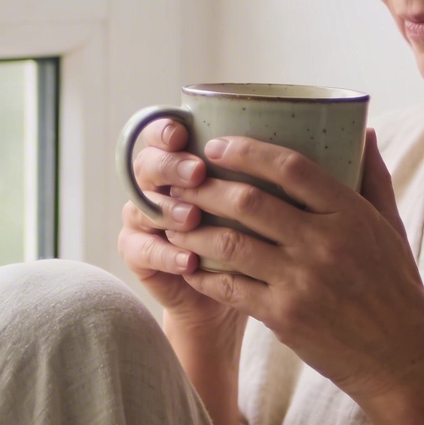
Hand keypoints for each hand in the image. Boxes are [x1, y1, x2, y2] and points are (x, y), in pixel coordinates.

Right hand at [116, 118, 240, 330]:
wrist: (221, 296)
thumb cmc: (247, 239)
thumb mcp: (257, 203)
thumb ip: (258, 173)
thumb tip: (287, 138)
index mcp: (177, 160)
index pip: (159, 132)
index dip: (165, 129)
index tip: (184, 133)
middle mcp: (153, 185)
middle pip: (146, 164)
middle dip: (171, 165)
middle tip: (198, 174)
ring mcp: (141, 219)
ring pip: (142, 205)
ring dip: (168, 210)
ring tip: (192, 218)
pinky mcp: (136, 254)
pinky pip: (142, 250)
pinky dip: (166, 254)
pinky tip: (188, 261)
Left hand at [166, 129, 423, 401]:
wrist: (400, 361)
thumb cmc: (396, 290)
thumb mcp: (392, 228)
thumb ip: (373, 178)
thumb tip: (362, 130)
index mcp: (351, 215)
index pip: (291, 167)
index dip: (247, 151)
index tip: (216, 145)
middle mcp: (325, 243)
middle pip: (250, 202)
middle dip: (206, 187)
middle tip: (179, 180)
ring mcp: (302, 281)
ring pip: (232, 243)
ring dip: (195, 229)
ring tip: (172, 219)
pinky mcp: (284, 316)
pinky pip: (230, 287)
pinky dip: (204, 273)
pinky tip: (188, 264)